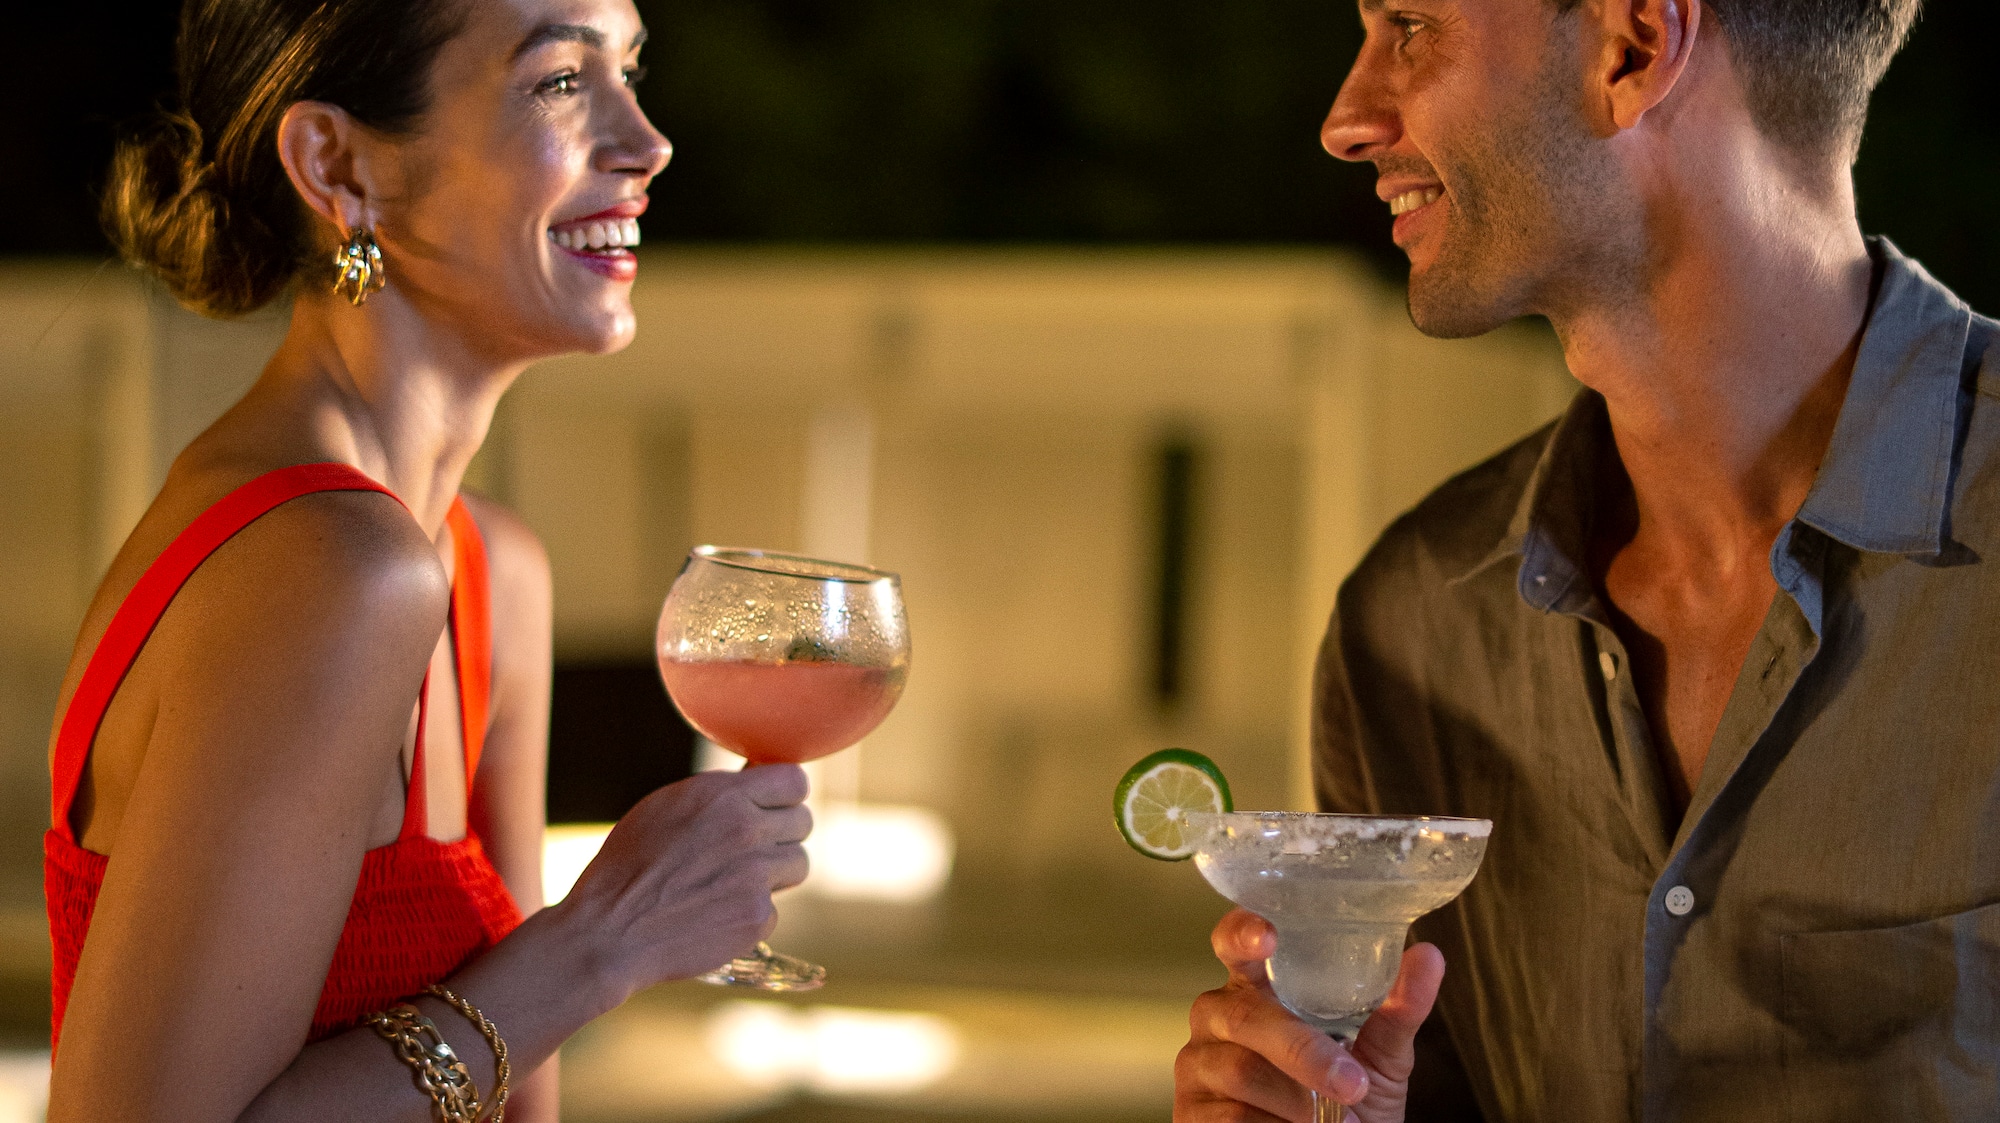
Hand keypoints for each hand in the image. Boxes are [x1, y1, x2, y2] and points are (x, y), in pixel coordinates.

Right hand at [557, 765, 811, 994]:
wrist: (608, 933)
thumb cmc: (628, 867)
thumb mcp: (665, 808)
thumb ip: (717, 794)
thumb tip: (757, 777)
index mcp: (723, 795)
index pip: (794, 781)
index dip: (786, 796)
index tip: (774, 808)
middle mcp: (746, 829)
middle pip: (803, 821)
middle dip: (781, 834)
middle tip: (750, 851)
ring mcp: (755, 874)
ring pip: (798, 864)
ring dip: (774, 873)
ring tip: (731, 883)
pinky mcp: (758, 916)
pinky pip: (774, 907)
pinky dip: (752, 913)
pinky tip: (715, 916)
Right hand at [1175, 909, 1445, 1122]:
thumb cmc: (1350, 1101)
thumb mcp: (1381, 1057)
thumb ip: (1399, 1010)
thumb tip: (1428, 956)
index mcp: (1256, 989)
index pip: (1233, 945)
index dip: (1241, 934)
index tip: (1268, 935)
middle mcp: (1217, 1017)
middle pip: (1245, 1016)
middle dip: (1302, 1051)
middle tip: (1350, 1084)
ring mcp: (1197, 1064)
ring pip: (1240, 1071)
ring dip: (1297, 1103)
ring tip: (1330, 1121)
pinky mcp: (1189, 1112)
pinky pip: (1228, 1117)